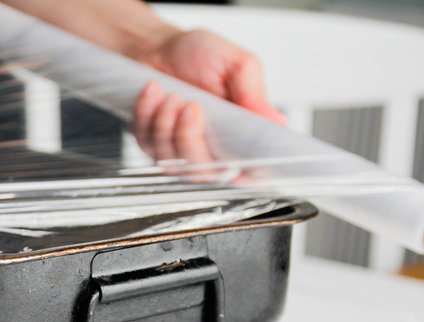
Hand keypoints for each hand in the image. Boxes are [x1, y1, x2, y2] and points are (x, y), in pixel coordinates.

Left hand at [132, 29, 284, 171]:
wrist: (160, 45)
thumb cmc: (200, 55)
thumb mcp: (237, 64)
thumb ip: (253, 93)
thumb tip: (277, 122)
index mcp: (240, 135)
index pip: (252, 173)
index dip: (249, 174)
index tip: (235, 154)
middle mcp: (211, 150)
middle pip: (205, 170)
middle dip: (191, 137)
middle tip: (191, 106)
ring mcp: (179, 151)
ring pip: (172, 161)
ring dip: (167, 125)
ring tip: (172, 95)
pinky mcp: (150, 144)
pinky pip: (146, 143)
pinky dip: (148, 114)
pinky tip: (154, 91)